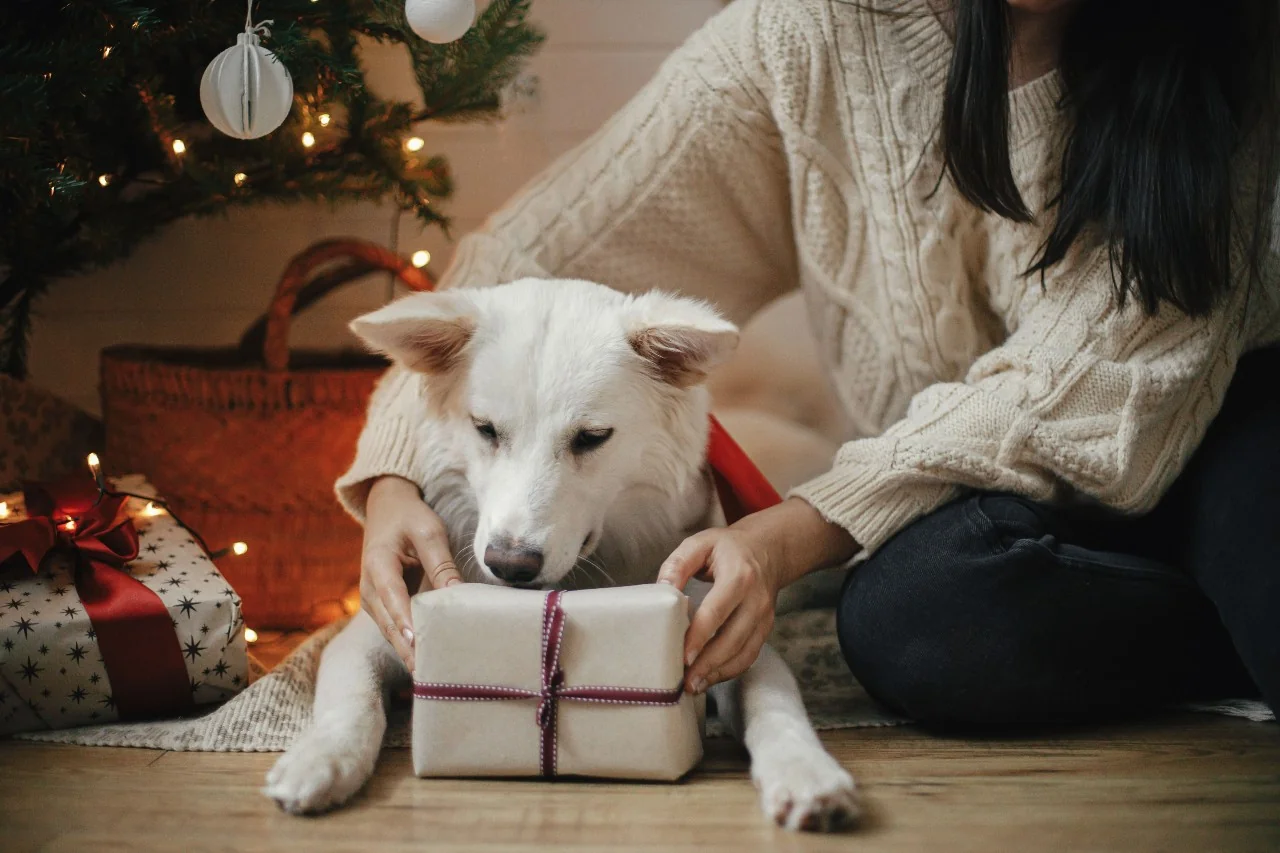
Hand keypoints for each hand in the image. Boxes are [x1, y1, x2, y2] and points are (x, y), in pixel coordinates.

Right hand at [361, 476, 462, 668]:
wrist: (386, 507)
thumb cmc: (409, 517)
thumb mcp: (429, 531)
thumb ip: (442, 564)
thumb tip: (458, 596)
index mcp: (378, 564)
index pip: (393, 598)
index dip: (406, 622)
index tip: (418, 646)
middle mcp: (369, 587)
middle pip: (390, 624)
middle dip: (409, 650)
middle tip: (432, 675)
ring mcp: (373, 600)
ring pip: (392, 632)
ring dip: (409, 652)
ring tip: (433, 676)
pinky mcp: (382, 606)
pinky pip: (395, 629)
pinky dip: (409, 644)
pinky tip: (428, 661)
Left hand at [658, 525, 782, 693]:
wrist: (767, 550)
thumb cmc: (727, 548)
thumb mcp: (700, 543)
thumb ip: (678, 564)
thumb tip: (661, 589)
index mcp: (739, 576)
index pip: (718, 611)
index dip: (700, 636)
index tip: (684, 656)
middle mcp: (756, 600)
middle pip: (733, 639)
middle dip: (708, 663)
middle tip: (685, 681)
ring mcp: (764, 617)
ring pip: (744, 653)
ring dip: (719, 673)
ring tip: (694, 685)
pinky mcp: (765, 629)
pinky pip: (749, 656)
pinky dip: (730, 671)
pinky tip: (709, 678)